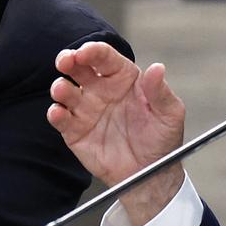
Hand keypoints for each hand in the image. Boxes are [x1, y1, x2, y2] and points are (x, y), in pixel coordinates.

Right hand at [48, 41, 185, 225]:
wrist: (151, 174)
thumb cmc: (162, 139)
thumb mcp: (170, 114)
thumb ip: (160, 91)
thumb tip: (157, 68)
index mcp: (123, 78)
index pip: (104, 57)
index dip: (93, 51)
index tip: (85, 52)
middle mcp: (101, 89)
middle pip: (79, 67)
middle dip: (68, 59)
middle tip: (65, 61)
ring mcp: (86, 109)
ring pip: (65, 90)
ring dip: (60, 87)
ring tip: (62, 90)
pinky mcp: (75, 131)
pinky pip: (61, 118)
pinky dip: (56, 113)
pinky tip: (59, 113)